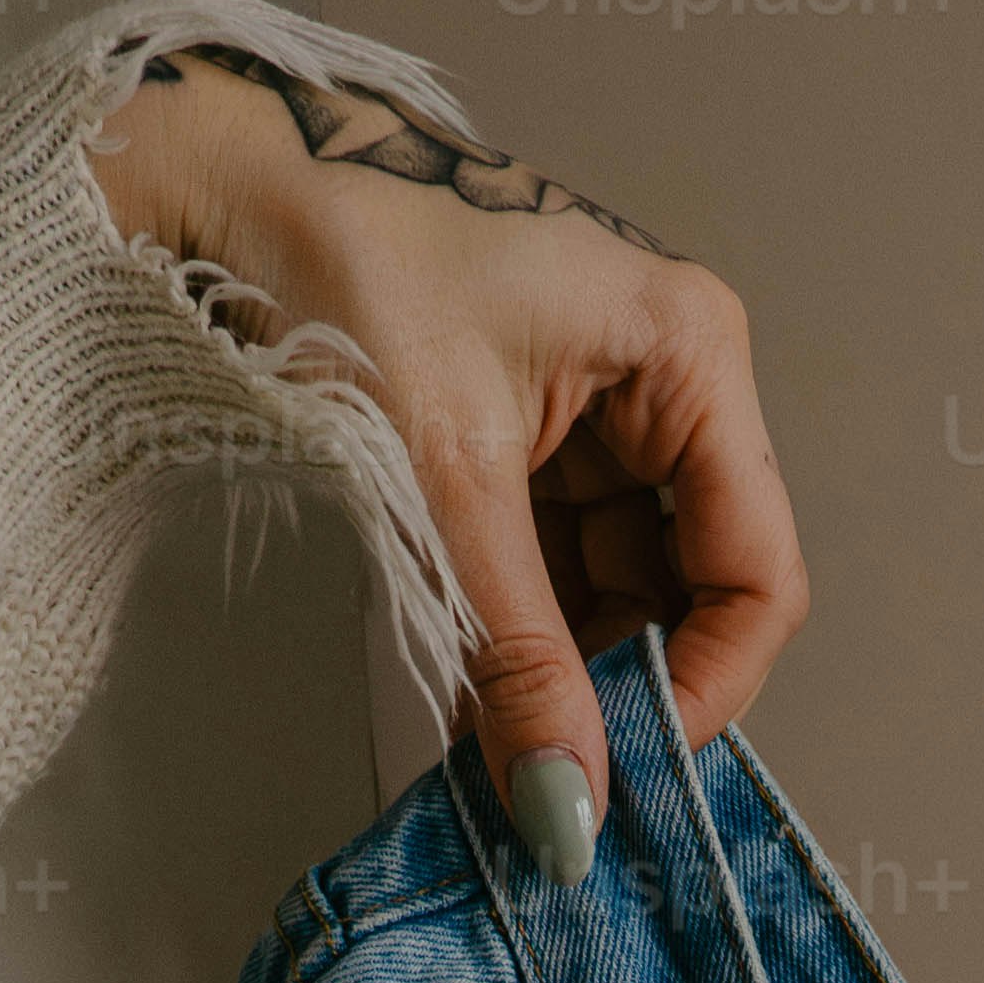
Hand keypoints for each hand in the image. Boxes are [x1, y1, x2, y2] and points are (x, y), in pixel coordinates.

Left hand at [85, 49, 807, 875]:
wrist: (226, 177)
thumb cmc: (343, 250)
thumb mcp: (445, 474)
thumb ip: (515, 652)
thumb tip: (566, 805)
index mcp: (689, 351)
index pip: (757, 571)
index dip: (706, 689)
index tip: (626, 773)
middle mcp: (669, 382)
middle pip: (695, 593)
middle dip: (622, 688)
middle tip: (551, 777)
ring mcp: (605, 415)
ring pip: (626, 596)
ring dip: (565, 676)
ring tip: (497, 743)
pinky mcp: (542, 444)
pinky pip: (562, 573)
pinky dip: (523, 638)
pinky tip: (480, 692)